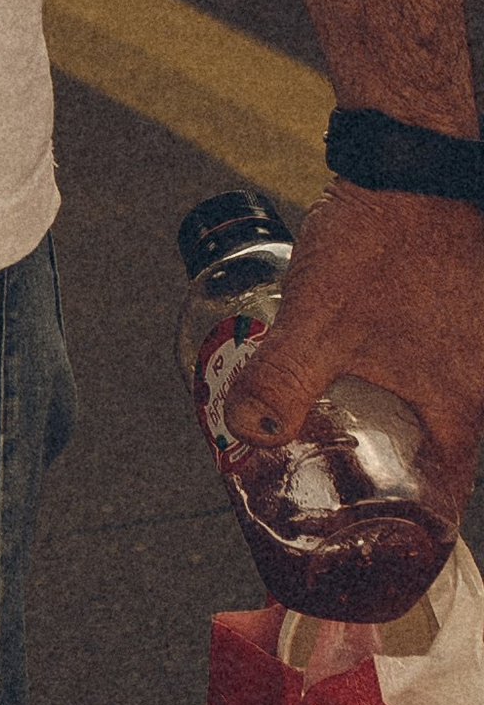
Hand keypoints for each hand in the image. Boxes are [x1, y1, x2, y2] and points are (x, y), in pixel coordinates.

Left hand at [231, 181, 483, 505]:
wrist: (410, 156)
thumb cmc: (378, 242)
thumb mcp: (314, 324)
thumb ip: (278, 387)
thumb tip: (244, 437)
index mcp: (462, 403)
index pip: (447, 496)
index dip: (415, 529)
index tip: (386, 549)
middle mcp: (481, 377)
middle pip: (445, 448)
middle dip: (398, 473)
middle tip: (351, 484)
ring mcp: (477, 336)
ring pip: (442, 399)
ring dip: (401, 418)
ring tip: (347, 422)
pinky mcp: (464, 298)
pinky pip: (441, 355)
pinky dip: (406, 370)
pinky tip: (364, 356)